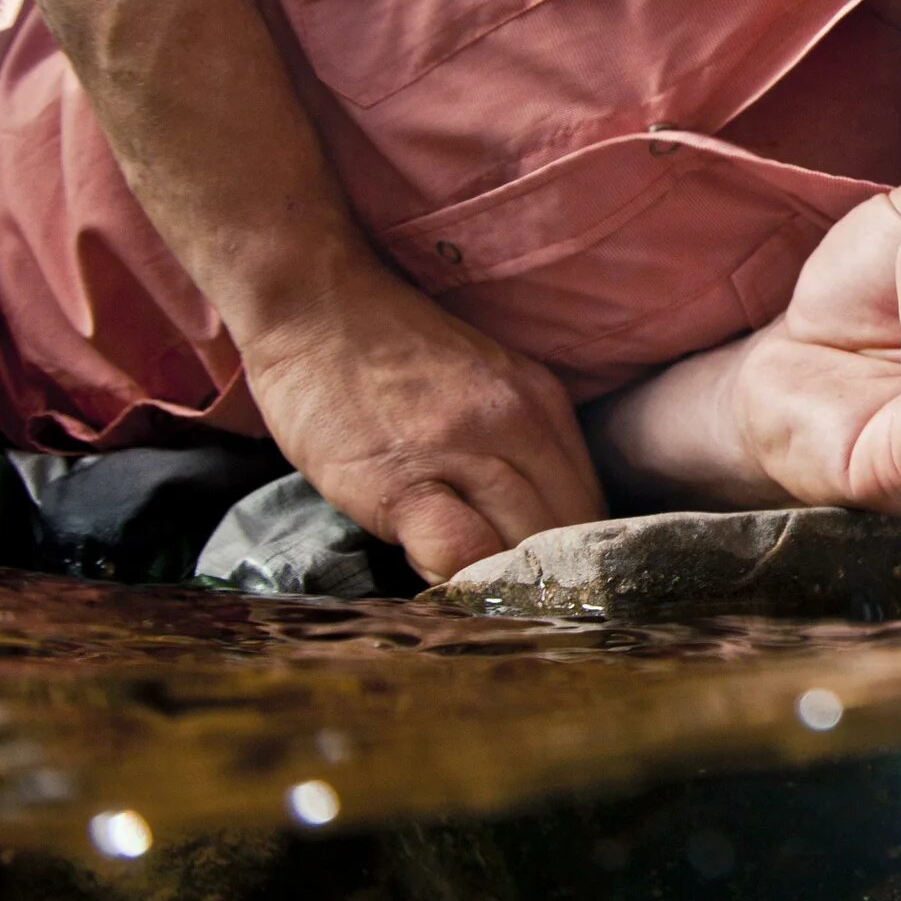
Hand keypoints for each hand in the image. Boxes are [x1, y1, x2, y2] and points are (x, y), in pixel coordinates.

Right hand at [239, 263, 605, 581]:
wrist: (312, 303)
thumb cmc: (387, 352)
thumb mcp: (481, 384)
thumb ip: (515, 445)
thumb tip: (531, 529)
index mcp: (542, 402)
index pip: (588, 504)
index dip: (571, 554)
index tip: (545, 577)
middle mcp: (518, 424)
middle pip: (568, 533)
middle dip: (546, 577)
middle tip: (512, 598)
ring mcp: (464, 451)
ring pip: (525, 549)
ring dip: (504, 585)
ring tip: (474, 594)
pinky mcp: (404, 482)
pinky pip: (461, 554)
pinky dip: (459, 582)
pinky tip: (435, 577)